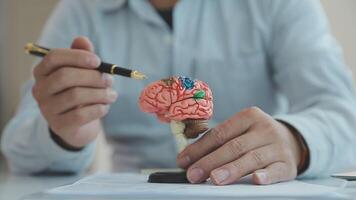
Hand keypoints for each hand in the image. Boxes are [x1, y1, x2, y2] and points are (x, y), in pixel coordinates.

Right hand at [32, 36, 117, 147]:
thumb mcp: (82, 72)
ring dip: (100, 94)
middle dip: (93, 77)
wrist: (78, 125)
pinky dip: (98, 109)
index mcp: (43, 72)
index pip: (54, 57)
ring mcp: (47, 109)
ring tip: (112, 95)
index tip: (98, 61)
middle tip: (110, 80)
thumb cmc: (80, 91)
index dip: (77, 56)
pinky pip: (81, 115)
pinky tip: (105, 107)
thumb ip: (82, 55)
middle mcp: (40, 89)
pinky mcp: (59, 126)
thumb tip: (82, 39)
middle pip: (65, 76)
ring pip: (75, 95)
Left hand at [177, 107, 302, 184]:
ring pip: (252, 158)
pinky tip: (255, 180)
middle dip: (210, 161)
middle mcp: (264, 128)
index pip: (220, 133)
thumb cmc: (256, 137)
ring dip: (232, 169)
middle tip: (193, 175)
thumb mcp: (241, 130)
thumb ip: (218, 140)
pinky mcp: (288, 164)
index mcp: (249, 116)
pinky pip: (276, 170)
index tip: (183, 161)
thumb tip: (188, 158)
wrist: (292, 140)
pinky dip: (266, 175)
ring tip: (214, 179)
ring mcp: (277, 146)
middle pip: (234, 146)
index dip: (200, 148)